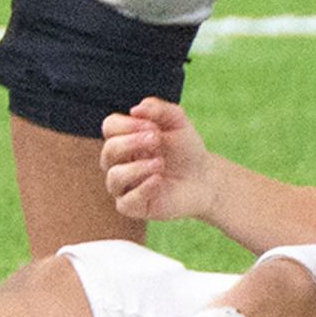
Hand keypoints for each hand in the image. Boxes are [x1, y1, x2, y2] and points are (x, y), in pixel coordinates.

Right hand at [100, 97, 220, 226]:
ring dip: (137, 168)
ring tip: (160, 163)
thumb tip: (135, 109)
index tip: (153, 126)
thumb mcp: (179, 123)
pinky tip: (159, 180)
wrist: (206, 180)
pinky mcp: (133, 206)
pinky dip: (142, 189)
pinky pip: (126, 202)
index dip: (127, 124)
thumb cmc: (187, 151)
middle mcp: (118, 162)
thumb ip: (160, 109)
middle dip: (132, 142)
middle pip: (109, 150)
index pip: (109, 127)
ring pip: (114, 177)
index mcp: (124, 140)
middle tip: (157, 139)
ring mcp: (124, 186)